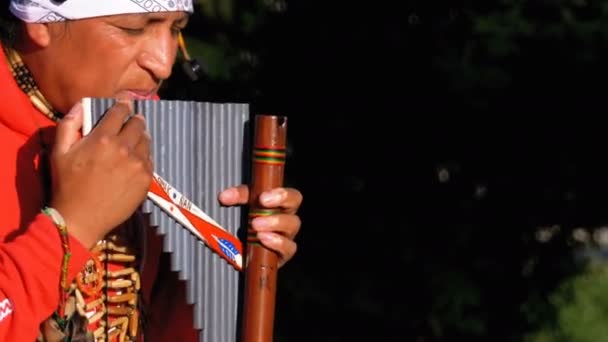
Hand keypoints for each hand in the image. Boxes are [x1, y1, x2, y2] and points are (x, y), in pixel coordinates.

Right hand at [49, 100, 152, 247]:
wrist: (81, 218)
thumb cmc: (66, 185)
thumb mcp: (59, 152)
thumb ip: (69, 124)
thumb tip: (82, 105)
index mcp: (102, 138)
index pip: (120, 111)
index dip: (122, 106)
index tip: (123, 105)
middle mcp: (124, 148)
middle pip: (138, 124)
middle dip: (133, 121)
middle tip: (129, 124)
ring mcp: (138, 164)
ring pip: (146, 141)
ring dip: (140, 138)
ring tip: (131, 144)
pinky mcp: (146, 179)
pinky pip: (150, 160)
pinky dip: (143, 157)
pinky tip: (133, 162)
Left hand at [219, 186, 301, 266]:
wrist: (241, 254)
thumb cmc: (246, 224)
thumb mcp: (243, 205)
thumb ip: (237, 198)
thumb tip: (224, 196)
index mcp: (281, 205)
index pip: (292, 196)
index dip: (282, 194)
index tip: (263, 197)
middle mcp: (287, 219)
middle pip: (295, 204)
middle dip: (280, 203)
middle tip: (262, 203)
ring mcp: (287, 237)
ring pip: (292, 225)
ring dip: (275, 222)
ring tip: (255, 224)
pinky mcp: (283, 255)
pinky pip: (288, 248)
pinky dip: (276, 242)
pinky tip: (262, 238)